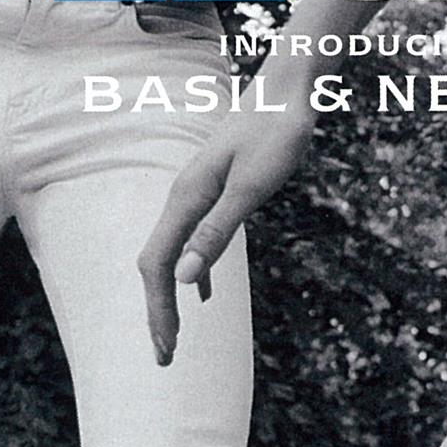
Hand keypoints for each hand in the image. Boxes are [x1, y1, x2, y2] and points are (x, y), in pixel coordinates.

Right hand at [139, 98, 319, 364]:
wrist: (289, 89)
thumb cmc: (276, 133)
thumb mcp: (252, 186)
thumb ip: (217, 231)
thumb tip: (183, 278)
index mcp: (187, 198)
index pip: (157, 264)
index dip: (158, 309)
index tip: (167, 348)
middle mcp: (184, 197)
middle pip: (157, 263)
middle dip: (158, 312)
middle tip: (165, 358)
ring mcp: (198, 193)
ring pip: (172, 253)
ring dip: (171, 297)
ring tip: (175, 336)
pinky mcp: (216, 190)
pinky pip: (193, 240)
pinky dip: (193, 271)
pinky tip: (202, 292)